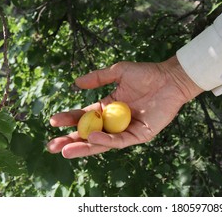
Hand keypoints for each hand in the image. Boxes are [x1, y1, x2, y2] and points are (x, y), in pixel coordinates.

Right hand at [46, 56, 202, 157]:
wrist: (170, 79)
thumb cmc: (146, 74)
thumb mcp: (118, 72)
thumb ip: (98, 78)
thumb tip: (75, 83)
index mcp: (107, 108)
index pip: (84, 117)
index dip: (69, 120)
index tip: (53, 120)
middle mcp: (114, 121)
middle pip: (89, 134)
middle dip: (70, 141)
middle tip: (51, 146)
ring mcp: (126, 130)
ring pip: (102, 142)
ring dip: (83, 147)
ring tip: (65, 150)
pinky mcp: (139, 135)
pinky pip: (120, 140)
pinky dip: (106, 140)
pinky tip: (92, 137)